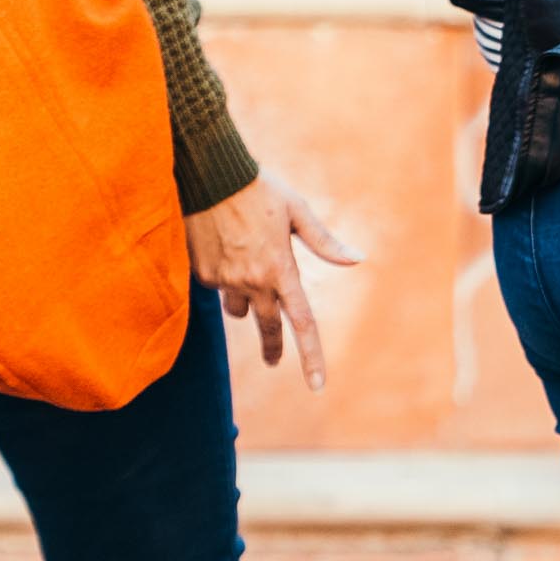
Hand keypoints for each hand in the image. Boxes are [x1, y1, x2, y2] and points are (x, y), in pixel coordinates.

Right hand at [184, 172, 360, 390]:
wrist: (208, 173)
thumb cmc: (258, 188)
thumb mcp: (297, 211)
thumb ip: (324, 242)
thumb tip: (358, 260)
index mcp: (281, 270)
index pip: (302, 323)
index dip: (311, 357)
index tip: (316, 386)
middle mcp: (253, 282)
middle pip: (268, 326)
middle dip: (273, 346)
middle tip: (273, 361)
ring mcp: (224, 280)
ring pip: (238, 306)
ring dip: (245, 299)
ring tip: (245, 267)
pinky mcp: (201, 274)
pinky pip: (217, 286)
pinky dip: (224, 276)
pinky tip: (222, 248)